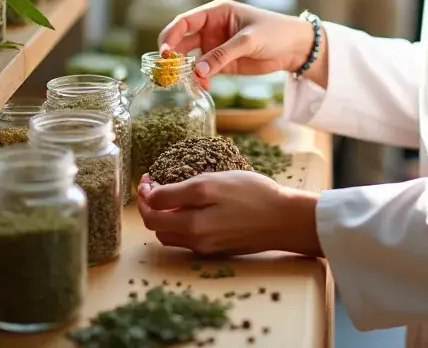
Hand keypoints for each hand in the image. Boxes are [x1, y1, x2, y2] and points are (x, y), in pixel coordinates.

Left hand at [137, 170, 321, 256]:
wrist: (284, 219)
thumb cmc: (252, 194)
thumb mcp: (213, 183)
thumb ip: (178, 192)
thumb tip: (151, 197)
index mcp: (192, 221)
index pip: (152, 211)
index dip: (144, 192)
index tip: (146, 177)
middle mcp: (194, 239)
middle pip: (157, 226)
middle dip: (148, 206)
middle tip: (152, 185)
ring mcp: (205, 247)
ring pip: (170, 235)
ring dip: (162, 218)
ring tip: (169, 196)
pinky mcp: (216, 250)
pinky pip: (187, 240)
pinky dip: (179, 225)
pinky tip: (189, 209)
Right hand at [159, 0, 318, 83]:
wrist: (295, 47)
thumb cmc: (275, 32)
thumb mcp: (248, 40)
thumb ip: (223, 55)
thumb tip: (197, 72)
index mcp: (215, 12)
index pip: (184, 21)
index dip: (170, 35)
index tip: (164, 53)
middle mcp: (211, 28)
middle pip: (182, 40)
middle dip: (173, 56)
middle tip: (168, 73)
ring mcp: (215, 46)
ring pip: (191, 58)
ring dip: (185, 70)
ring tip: (186, 83)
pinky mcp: (222, 63)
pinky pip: (204, 71)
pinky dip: (200, 80)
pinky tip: (203, 88)